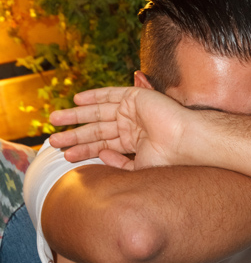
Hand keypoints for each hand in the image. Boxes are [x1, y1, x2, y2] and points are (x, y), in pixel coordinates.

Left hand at [49, 86, 190, 169]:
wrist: (185, 142)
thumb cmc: (168, 159)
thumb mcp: (139, 168)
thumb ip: (121, 164)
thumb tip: (101, 155)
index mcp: (134, 142)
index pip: (103, 145)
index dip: (84, 149)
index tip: (65, 155)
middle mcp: (132, 126)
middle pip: (96, 129)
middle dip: (74, 134)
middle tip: (53, 139)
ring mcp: (133, 111)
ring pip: (98, 112)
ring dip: (76, 116)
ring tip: (55, 120)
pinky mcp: (136, 97)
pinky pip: (110, 94)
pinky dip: (94, 96)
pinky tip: (76, 100)